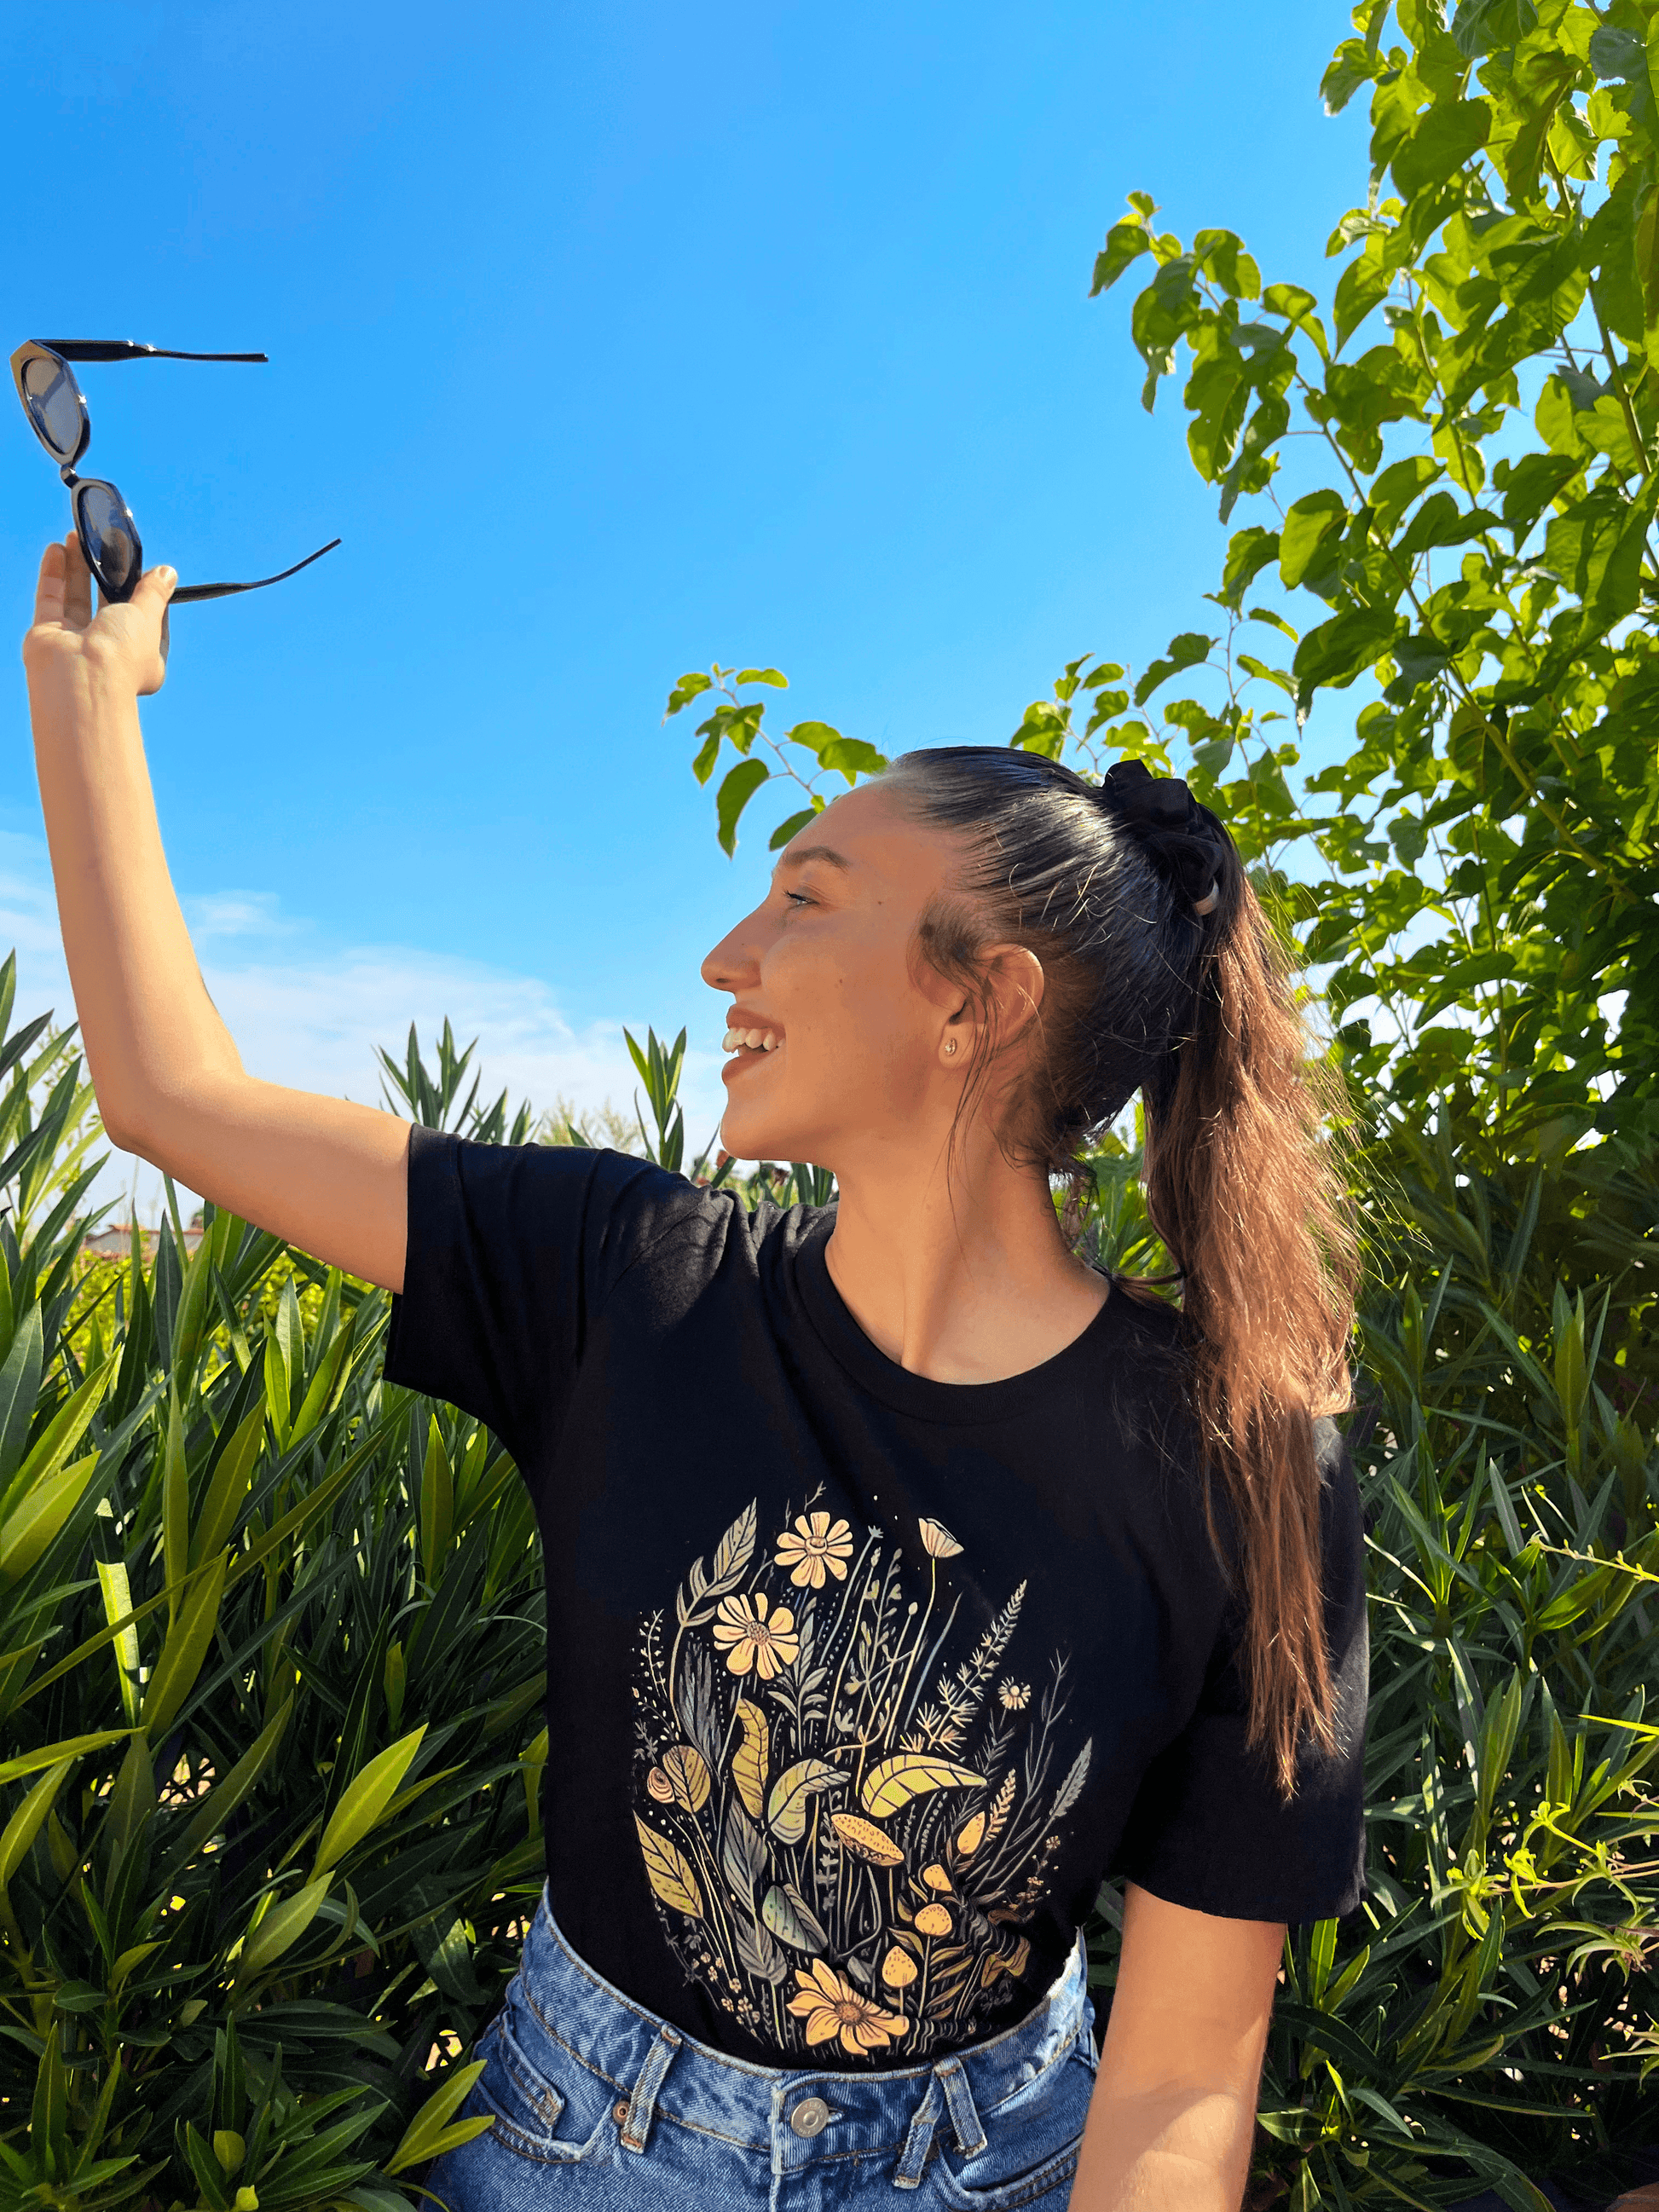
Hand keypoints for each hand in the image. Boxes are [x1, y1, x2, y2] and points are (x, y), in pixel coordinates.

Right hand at [23, 533, 174, 698]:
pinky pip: (51, 599)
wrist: (80, 678)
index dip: (145, 596)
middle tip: (104, 544)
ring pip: (76, 598)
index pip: (146, 622)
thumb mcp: (147, 617)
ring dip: (76, 567)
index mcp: (141, 660)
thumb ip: (154, 592)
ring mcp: (75, 645)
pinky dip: (54, 574)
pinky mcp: (48, 635)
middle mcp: (108, 654)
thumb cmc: (122, 654)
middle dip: (106, 574)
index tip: (145, 571)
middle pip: (107, 606)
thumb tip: (168, 572)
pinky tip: (57, 549)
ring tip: (77, 537)